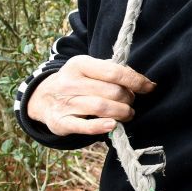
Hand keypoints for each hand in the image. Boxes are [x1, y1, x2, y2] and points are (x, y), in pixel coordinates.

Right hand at [26, 55, 155, 135]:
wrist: (42, 97)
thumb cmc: (76, 82)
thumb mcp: (89, 69)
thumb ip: (112, 71)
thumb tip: (143, 82)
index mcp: (80, 64)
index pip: (114, 72)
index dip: (136, 81)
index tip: (149, 87)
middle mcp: (70, 81)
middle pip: (111, 91)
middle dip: (128, 99)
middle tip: (131, 103)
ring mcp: (65, 103)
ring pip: (101, 107)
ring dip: (121, 113)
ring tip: (127, 114)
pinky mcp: (61, 122)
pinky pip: (84, 126)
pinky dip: (101, 127)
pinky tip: (113, 125)